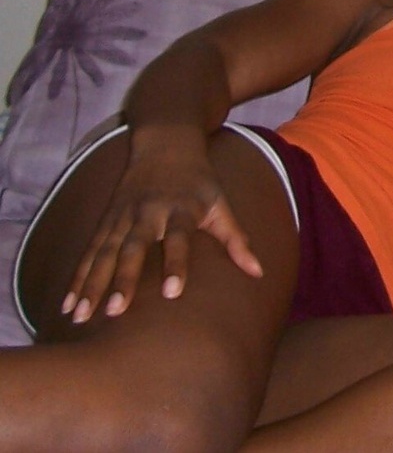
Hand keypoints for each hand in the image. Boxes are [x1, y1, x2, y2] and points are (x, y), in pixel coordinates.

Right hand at [62, 144, 262, 323]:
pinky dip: (79, 275)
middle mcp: (149, 211)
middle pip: (134, 247)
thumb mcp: (220, 204)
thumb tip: (259, 272)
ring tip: (81, 315)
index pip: (180, 239)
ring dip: (92, 283)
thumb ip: (236, 239)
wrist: (166, 142)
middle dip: (123, 279)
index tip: (173, 293)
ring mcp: (124, 214)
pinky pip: (90, 250)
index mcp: (181, 209)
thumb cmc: (199, 180)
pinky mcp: (107, 218)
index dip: (177, 264)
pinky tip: (69, 303)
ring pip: (104, 251)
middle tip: (115, 311)